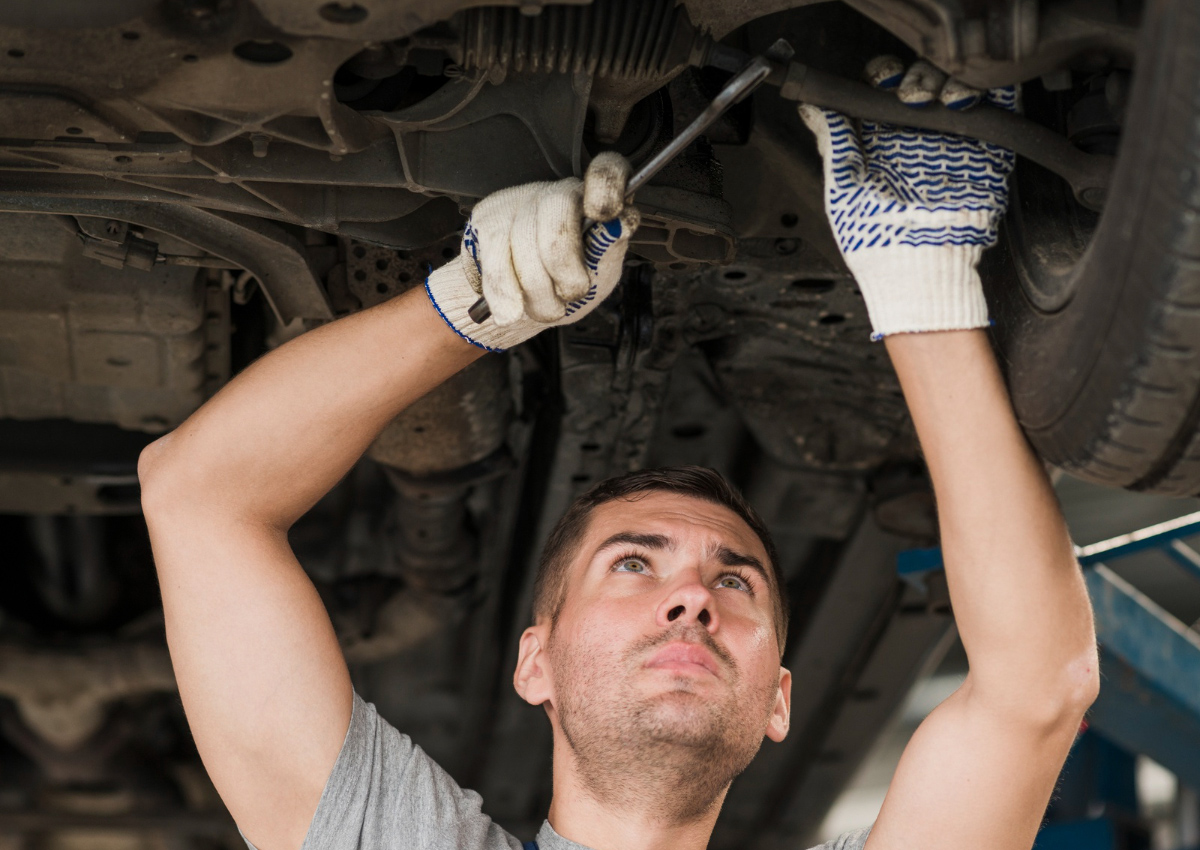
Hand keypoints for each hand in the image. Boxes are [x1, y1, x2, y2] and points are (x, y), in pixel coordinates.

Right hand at [425, 152, 640, 351]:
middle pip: (558, 211)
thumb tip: (621, 224)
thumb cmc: (569, 284)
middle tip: (572, 294)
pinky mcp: (487, 220)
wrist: (526, 304)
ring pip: (524, 241)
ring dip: (538, 292)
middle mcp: (558, 191)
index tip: (602, 214)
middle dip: (565, 267)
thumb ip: (610, 250)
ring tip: (548, 309)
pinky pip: (496, 260)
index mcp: (595, 200)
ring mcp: (519, 201)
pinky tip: (511, 312)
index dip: (605, 188)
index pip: (606, 171)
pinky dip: (505, 294)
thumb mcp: (600, 274)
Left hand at [799, 57, 1017, 338]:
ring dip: (944, 81)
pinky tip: (963, 100)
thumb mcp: (843, 189)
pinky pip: (995, 105)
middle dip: (915, 76)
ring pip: (954, 84)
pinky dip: (987, 90)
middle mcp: (916, 135)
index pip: (883, 88)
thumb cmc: (875, 241)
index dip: (882, 75)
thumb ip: (833, 144)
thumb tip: (812, 108)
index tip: (881, 81)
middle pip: (919, 78)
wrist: (917, 269)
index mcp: (880, 141)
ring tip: (937, 102)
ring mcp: (952, 140)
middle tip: (910, 97)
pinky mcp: (986, 150)